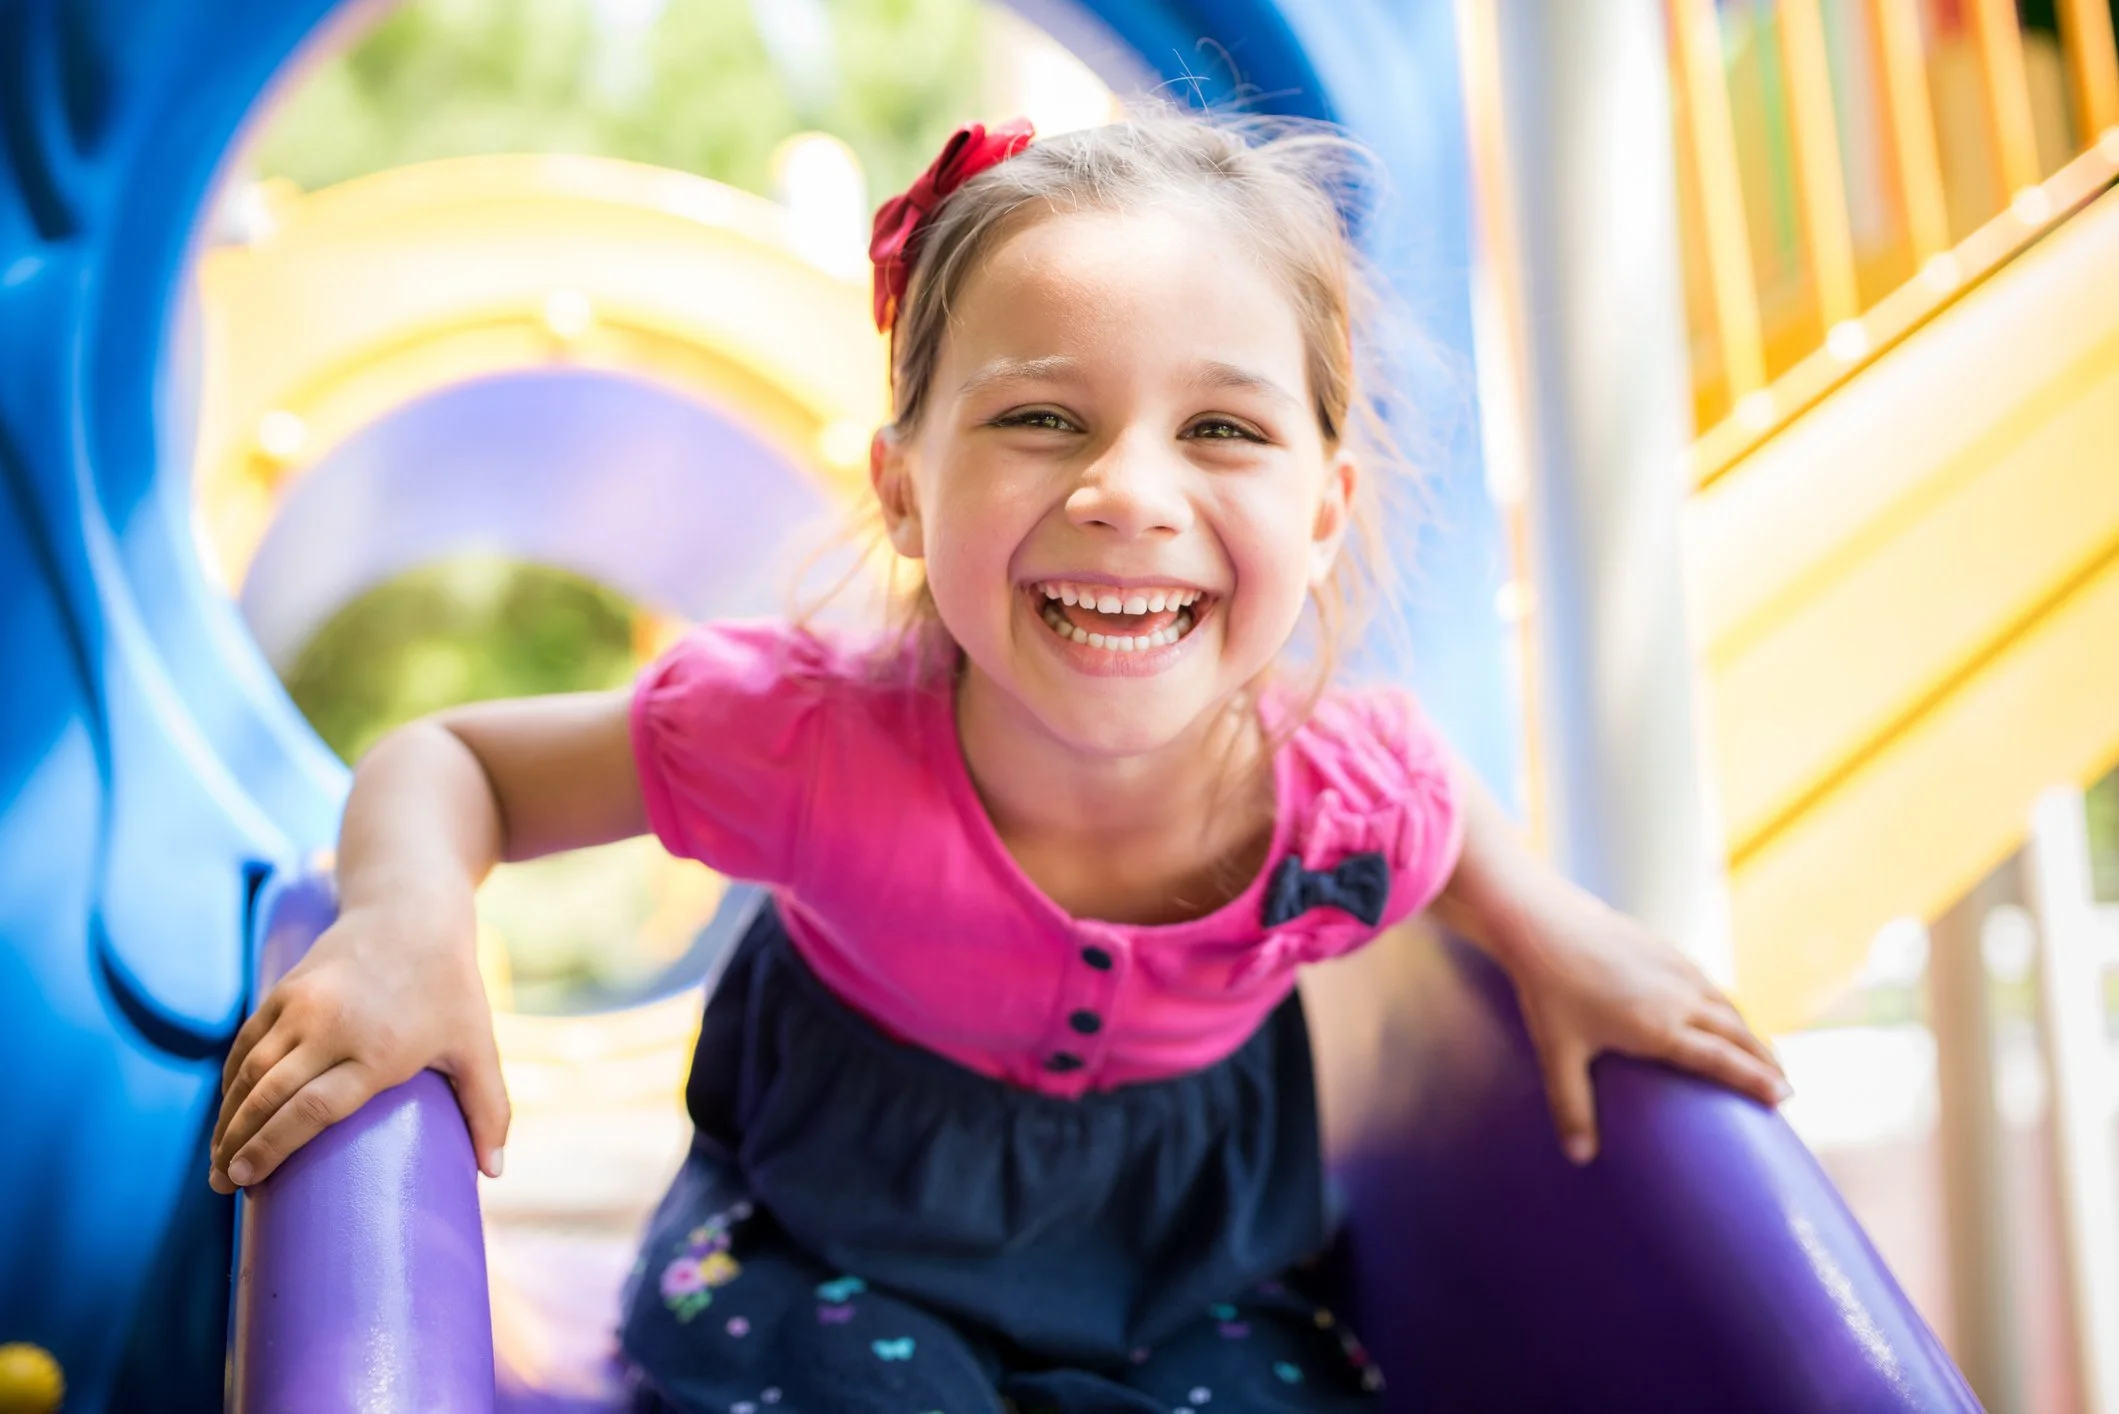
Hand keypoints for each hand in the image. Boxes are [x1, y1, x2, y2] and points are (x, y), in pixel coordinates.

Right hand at [209, 898, 508, 1192]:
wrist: (412, 912)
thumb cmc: (450, 989)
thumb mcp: (478, 1047)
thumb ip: (489, 1110)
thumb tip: (494, 1173)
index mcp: (381, 1050)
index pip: (313, 1110)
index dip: (273, 1148)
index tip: (247, 1182)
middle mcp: (333, 1026)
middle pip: (269, 1096)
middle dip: (238, 1145)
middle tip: (222, 1184)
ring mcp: (302, 1006)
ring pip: (248, 1072)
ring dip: (226, 1119)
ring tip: (216, 1160)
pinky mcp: (284, 990)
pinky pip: (246, 1044)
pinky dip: (230, 1081)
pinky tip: (226, 1113)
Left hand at [1504, 894, 1788, 1165]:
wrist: (1542, 923)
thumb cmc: (1548, 991)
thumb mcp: (1557, 1054)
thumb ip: (1571, 1107)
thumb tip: (1579, 1158)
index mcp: (1660, 1028)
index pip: (1721, 1060)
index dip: (1756, 1080)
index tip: (1786, 1099)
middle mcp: (1679, 997)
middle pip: (1738, 1033)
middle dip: (1765, 1061)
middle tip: (1786, 1088)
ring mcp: (1676, 968)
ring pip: (1727, 1005)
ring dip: (1750, 1031)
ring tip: (1763, 1055)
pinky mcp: (1666, 948)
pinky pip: (1708, 983)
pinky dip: (1727, 1004)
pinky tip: (1723, 1013)